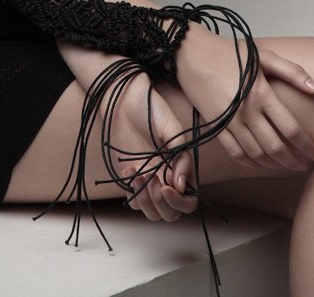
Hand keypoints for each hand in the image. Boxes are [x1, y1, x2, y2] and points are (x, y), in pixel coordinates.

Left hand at [106, 72, 197, 221]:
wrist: (124, 100)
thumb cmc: (151, 110)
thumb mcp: (172, 129)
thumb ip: (181, 157)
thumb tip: (182, 185)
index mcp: (182, 168)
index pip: (189, 200)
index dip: (180, 201)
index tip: (167, 187)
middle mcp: (167, 178)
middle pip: (171, 213)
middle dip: (162, 203)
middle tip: (152, 179)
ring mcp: (150, 180)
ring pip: (152, 212)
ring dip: (146, 199)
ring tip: (139, 172)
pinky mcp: (132, 178)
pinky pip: (134, 201)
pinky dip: (132, 192)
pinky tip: (129, 170)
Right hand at [177, 30, 313, 172]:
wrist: (193, 54)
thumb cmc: (229, 52)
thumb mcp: (263, 56)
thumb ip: (292, 72)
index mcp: (261, 94)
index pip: (290, 129)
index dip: (305, 146)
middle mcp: (246, 112)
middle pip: (275, 148)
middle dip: (293, 161)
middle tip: (304, 165)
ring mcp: (229, 122)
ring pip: (256, 155)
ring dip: (274, 165)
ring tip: (286, 166)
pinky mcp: (216, 127)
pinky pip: (235, 153)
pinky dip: (251, 163)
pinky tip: (261, 163)